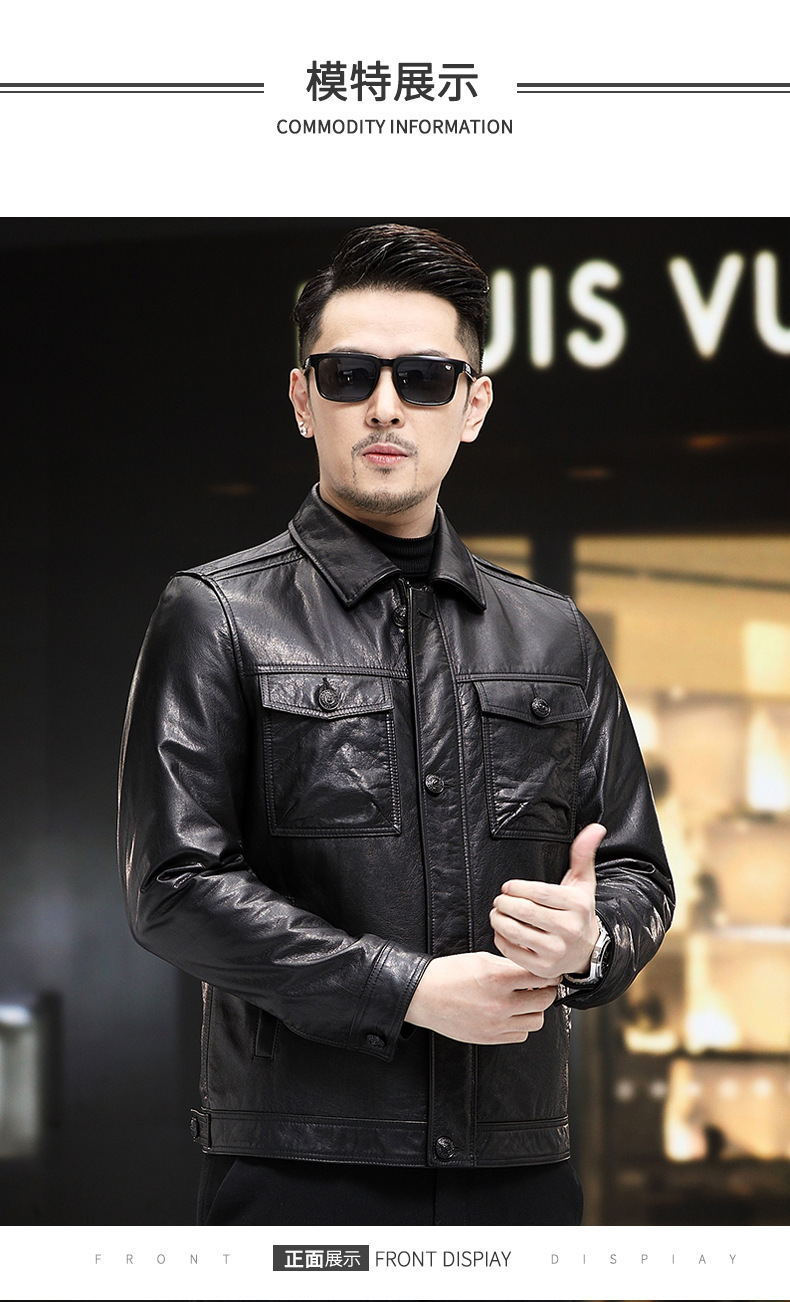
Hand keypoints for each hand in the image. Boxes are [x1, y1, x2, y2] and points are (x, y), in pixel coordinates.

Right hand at [403, 951, 557, 1043]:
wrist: (423, 996)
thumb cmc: (449, 974)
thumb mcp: (481, 959)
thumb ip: (509, 965)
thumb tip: (533, 970)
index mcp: (497, 977)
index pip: (540, 976)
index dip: (548, 973)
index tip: (549, 972)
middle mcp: (499, 1003)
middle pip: (544, 1000)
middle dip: (546, 990)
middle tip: (542, 986)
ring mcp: (496, 1023)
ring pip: (536, 1021)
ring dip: (535, 1009)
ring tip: (526, 1001)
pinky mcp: (490, 1038)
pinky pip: (521, 1035)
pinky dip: (521, 1025)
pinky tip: (512, 1014)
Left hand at [489, 823, 606, 979]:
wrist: (587, 951)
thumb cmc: (578, 911)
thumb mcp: (583, 883)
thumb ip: (583, 854)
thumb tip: (596, 827)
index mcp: (577, 906)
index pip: (539, 893)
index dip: (517, 888)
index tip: (507, 887)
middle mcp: (569, 930)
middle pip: (525, 912)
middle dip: (505, 903)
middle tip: (499, 899)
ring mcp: (556, 952)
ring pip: (516, 932)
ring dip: (498, 919)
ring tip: (497, 912)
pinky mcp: (543, 968)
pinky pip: (512, 951)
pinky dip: (501, 939)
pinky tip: (502, 930)